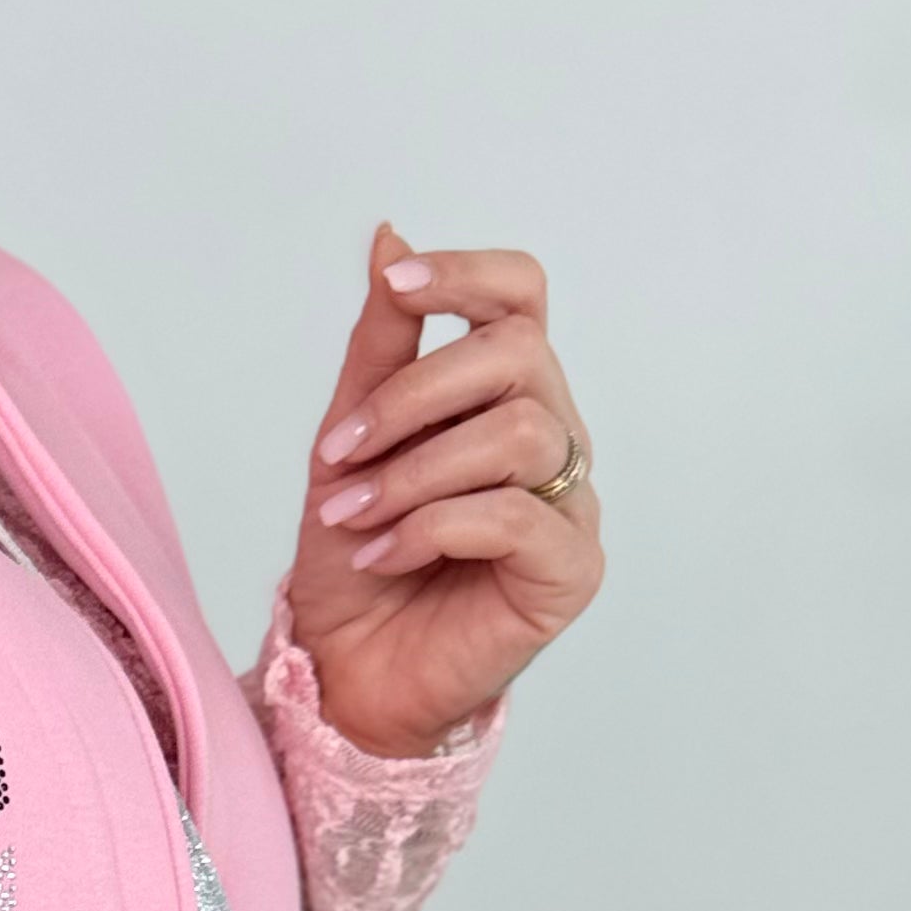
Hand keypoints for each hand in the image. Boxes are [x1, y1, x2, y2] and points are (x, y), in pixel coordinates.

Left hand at [286, 224, 603, 757]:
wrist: (347, 675)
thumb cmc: (354, 561)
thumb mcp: (350, 441)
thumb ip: (380, 346)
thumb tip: (388, 235)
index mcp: (508, 396)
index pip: (522, 298)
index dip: (466, 276)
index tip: (395, 287)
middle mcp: (554, 439)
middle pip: (520, 355)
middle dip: (414, 395)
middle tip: (339, 453)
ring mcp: (571, 504)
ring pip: (519, 433)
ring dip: (415, 472)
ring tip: (354, 517)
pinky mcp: (570, 571)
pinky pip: (514, 516)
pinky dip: (431, 527)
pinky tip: (384, 555)